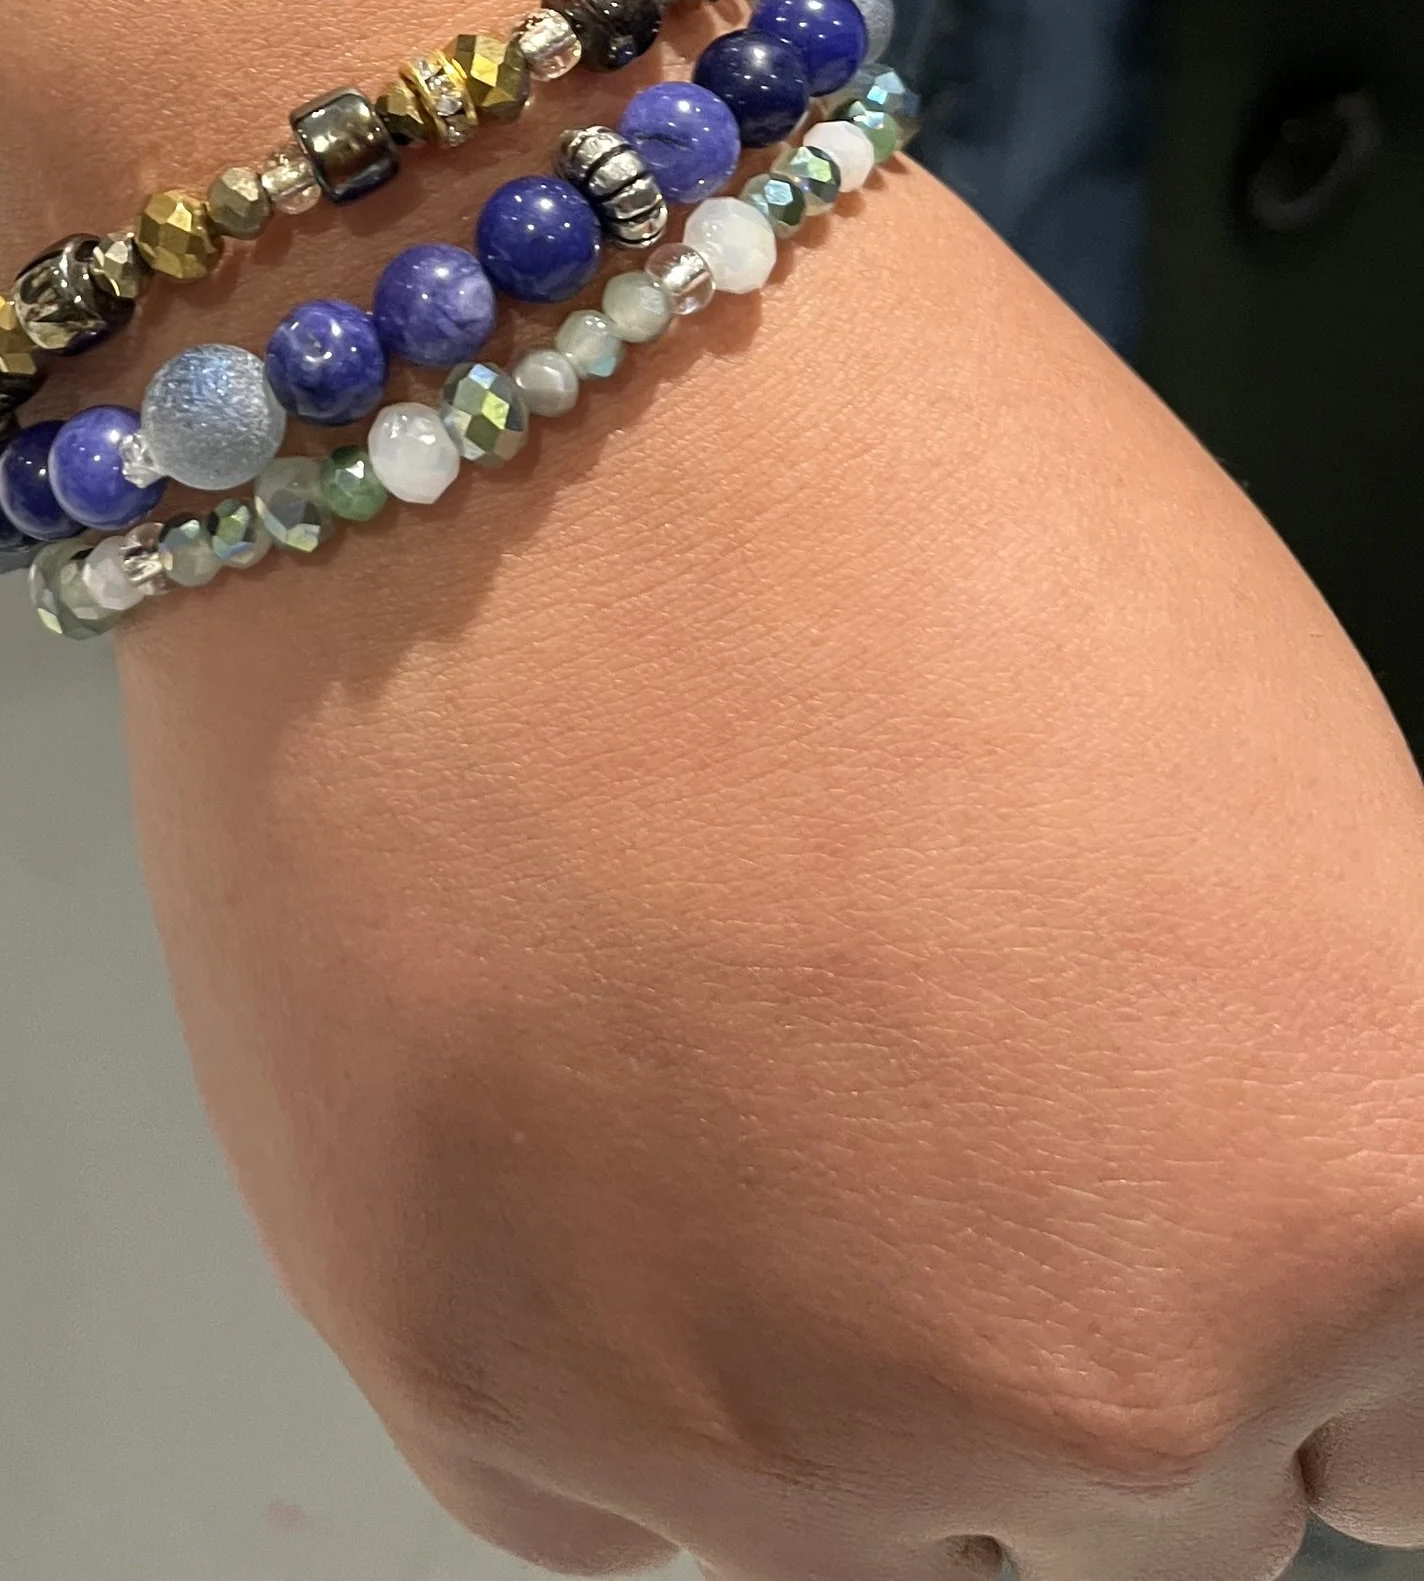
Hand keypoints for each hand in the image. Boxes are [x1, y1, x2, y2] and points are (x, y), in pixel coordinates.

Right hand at [0, 0, 1423, 1578]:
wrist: (497, 352)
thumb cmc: (882, 476)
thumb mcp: (1257, 785)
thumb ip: (1291, 1116)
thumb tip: (1248, 1263)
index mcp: (1363, 1202)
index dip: (1305, 1309)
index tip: (1197, 1203)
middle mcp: (1104, 1387)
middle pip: (1156, 1511)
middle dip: (1069, 1315)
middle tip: (922, 1055)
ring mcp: (776, 1432)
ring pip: (879, 1537)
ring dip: (829, 1356)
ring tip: (720, 1040)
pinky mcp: (480, 1392)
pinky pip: (614, 1516)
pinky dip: (606, 1357)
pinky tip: (583, 1098)